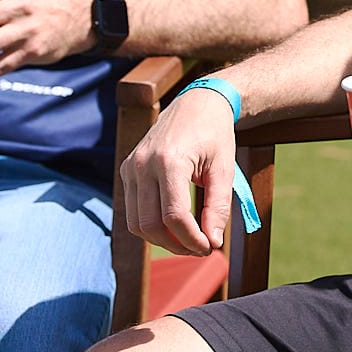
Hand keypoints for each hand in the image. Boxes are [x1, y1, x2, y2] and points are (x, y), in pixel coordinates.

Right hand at [119, 87, 238, 256]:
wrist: (196, 103)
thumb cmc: (214, 135)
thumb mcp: (224, 170)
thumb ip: (218, 207)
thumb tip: (212, 242)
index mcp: (169, 160)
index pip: (174, 216)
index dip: (192, 239)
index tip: (210, 247)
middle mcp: (143, 163)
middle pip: (151, 225)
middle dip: (177, 245)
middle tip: (201, 247)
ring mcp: (131, 166)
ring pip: (136, 223)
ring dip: (161, 240)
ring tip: (188, 240)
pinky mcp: (127, 169)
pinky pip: (132, 210)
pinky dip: (150, 226)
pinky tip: (173, 226)